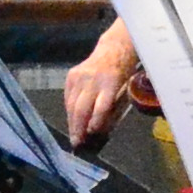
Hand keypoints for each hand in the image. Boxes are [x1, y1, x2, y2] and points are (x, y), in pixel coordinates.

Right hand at [61, 25, 145, 147]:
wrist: (113, 49)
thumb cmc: (122, 74)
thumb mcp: (124, 91)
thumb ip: (113, 111)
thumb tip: (101, 132)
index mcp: (110, 82)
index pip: (101, 106)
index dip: (95, 121)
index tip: (91, 134)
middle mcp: (93, 79)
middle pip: (82, 107)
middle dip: (78, 127)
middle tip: (77, 142)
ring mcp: (80, 76)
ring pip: (72, 104)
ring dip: (72, 122)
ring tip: (73, 136)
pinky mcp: (71, 75)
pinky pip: (68, 98)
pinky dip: (69, 110)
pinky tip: (72, 121)